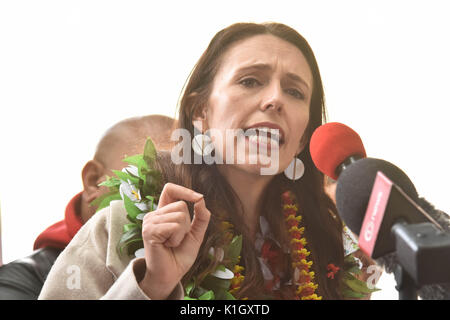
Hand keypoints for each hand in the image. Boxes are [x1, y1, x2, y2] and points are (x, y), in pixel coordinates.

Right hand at [138, 183, 210, 298]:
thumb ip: (201, 217)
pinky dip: (176, 238)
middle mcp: (154, 214)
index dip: (184, 190)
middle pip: (181, 205)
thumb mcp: (196, 233)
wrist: (171, 274)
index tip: (198, 198)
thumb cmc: (180, 255)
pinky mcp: (149, 231)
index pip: (170, 189)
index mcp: (163, 212)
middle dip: (187, 224)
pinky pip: (174, 226)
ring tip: (171, 243)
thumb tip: (201, 199)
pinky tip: (167, 245)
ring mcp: (150, 221)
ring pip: (180, 215)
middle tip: (177, 238)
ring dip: (181, 233)